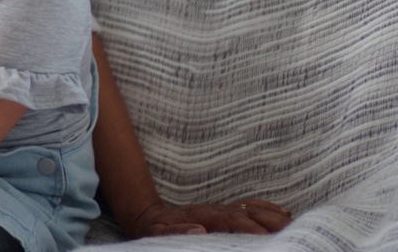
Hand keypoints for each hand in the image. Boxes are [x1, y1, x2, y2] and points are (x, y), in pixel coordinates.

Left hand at [130, 199, 292, 237]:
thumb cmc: (155, 228)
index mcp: (202, 217)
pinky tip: (284, 213)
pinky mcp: (224, 212)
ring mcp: (221, 210)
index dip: (249, 229)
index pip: (231, 221)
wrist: (149, 216)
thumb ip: (176, 231)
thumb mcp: (159, 232)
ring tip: (296, 223)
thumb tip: (198, 230)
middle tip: (294, 231)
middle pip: (248, 213)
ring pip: (252, 209)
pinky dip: (267, 208)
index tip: (266, 237)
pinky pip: (250, 207)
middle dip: (271, 222)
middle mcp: (216, 211)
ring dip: (274, 215)